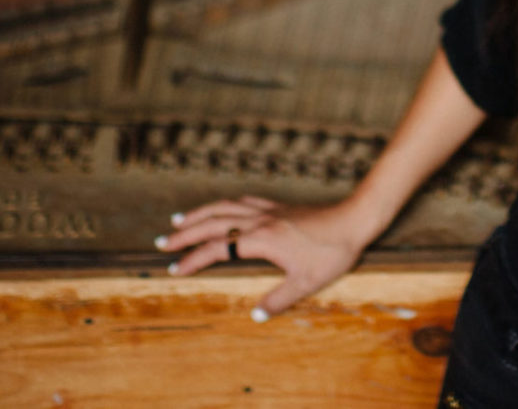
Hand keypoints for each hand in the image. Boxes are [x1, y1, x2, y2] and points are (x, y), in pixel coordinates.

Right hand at [155, 195, 370, 317]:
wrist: (355, 220)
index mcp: (261, 240)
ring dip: (200, 214)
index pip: (218, 249)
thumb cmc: (332, 252)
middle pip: (213, 223)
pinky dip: (226, 203)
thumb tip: (253, 317)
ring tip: (179, 220)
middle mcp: (260, 220)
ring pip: (225, 207)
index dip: (194, 259)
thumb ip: (278, 300)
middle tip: (161, 242)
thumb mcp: (306, 283)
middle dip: (185, 234)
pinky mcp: (279, 205)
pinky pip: (244, 201)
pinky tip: (222, 206)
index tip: (175, 269)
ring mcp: (269, 210)